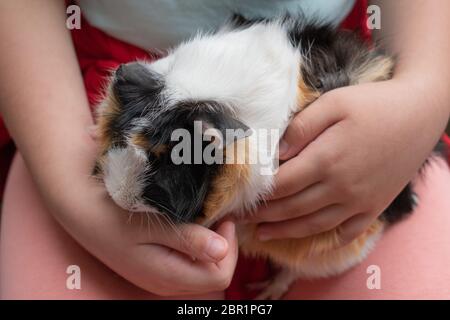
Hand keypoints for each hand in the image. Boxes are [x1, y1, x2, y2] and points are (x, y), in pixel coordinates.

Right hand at [42, 144, 237, 296]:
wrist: (80, 209)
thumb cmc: (113, 213)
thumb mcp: (151, 224)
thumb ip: (187, 239)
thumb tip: (222, 250)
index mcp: (167, 275)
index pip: (220, 274)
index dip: (229, 247)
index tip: (222, 218)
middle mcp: (165, 283)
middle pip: (214, 275)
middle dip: (223, 245)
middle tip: (217, 215)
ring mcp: (159, 277)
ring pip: (202, 270)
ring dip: (210, 245)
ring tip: (204, 217)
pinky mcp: (155, 267)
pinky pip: (188, 264)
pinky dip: (197, 246)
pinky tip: (189, 225)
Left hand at [245, 78, 447, 244]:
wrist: (420, 113)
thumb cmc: (373, 104)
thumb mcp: (334, 103)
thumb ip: (301, 127)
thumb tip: (275, 153)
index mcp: (326, 159)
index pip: (281, 184)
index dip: (258, 194)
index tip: (240, 198)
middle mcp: (340, 187)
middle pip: (292, 208)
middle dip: (263, 215)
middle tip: (240, 219)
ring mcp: (359, 201)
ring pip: (313, 224)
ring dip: (284, 231)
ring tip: (262, 233)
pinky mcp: (374, 206)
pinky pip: (346, 232)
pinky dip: (324, 240)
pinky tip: (307, 241)